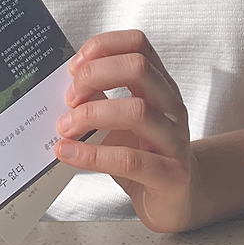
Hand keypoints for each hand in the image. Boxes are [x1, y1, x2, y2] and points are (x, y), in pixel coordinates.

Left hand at [53, 30, 195, 233]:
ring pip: (136, 111)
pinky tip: (70, 154)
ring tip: (66, 127)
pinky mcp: (171, 176)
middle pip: (138, 68)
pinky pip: (129, 160)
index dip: (103, 47)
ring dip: (91, 115)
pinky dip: (93, 155)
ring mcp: (175, 140)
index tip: (75, 66)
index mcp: (160, 86)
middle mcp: (171, 106)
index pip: (137, 44)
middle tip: (69, 97)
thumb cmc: (146, 155)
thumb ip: (99, 100)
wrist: (178, 200)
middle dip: (95, 76)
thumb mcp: (121, 122)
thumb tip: (65, 87)